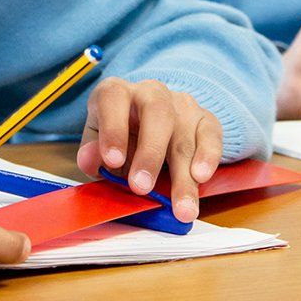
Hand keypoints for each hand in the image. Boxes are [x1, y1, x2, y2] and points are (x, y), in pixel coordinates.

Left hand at [75, 78, 222, 222]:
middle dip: (150, 154)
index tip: (112, 161)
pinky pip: (211, 134)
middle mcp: (150, 92)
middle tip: (142, 188)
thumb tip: (90, 161)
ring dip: (183, 176)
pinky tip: (202, 177)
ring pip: (184, 135)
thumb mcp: (98, 144)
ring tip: (182, 207)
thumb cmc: (120, 137)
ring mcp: (181, 104)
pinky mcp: (205, 119)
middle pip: (157, 114)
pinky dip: (209, 156)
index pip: (114, 99)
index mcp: (117, 93)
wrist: (149, 125)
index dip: (113, 129)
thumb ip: (92, 154)